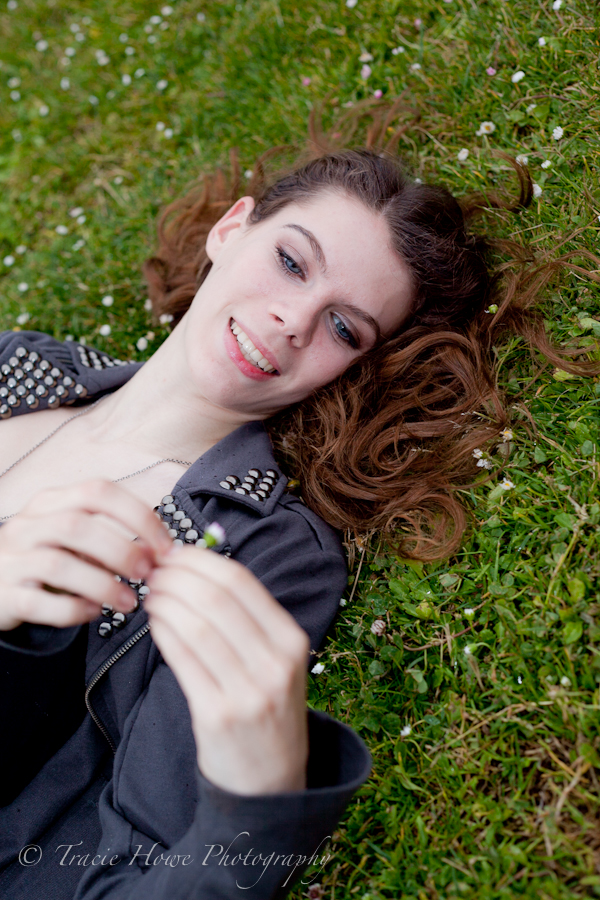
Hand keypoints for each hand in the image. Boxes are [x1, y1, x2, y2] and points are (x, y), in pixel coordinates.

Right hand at [0, 480, 172, 630]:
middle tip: (147, 573)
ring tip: (129, 601)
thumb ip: (111, 538)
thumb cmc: (44, 558)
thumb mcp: (73, 538)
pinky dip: (73, 610)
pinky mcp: (3, 596)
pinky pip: (38, 603)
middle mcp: (27, 525)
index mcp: (51, 502)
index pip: (98, 492)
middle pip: (76, 525)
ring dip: (103, 584)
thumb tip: (159, 551)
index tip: (164, 545)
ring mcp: (11, 560)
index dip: (137, 516)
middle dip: (121, 550)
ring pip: (58, 565)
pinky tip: (94, 612)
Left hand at [145, 546, 309, 795]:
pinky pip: (183, 660)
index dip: (200, 560)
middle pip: (216, 598)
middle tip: (154, 571)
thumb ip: (245, 619)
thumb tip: (194, 567)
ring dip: (165, 602)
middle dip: (177, 576)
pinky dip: (163, 633)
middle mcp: (275, 663)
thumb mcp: (275, 660)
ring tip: (151, 595)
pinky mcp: (218, 716)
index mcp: (292, 640)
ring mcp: (249, 691)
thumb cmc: (265, 708)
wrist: (270, 782)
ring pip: (196, 625)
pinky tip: (155, 623)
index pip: (241, 582)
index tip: (174, 553)